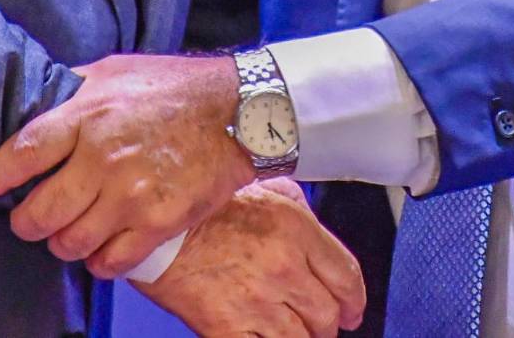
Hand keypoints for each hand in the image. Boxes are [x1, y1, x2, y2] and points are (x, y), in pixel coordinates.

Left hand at [0, 53, 254, 276]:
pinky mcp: (159, 222)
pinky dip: (98, 260)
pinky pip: (110, 261)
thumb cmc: (174, 87)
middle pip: (39, 212)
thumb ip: (74, 89)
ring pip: (69, 243)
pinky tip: (100, 246)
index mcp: (88, 114)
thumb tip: (35, 100)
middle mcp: (104, 157)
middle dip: (24, 222)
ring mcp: (132, 194)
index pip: (23, 153)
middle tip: (26, 218)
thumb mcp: (115, 70)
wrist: (240, 111)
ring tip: (66, 231)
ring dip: (61, 242)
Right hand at [135, 179, 366, 337]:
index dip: (356, 301)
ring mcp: (255, 301)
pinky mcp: (226, 328)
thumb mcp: (265, 190)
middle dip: (328, 324)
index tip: (353, 311)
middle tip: (322, 324)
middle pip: (328, 314)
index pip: (347, 277)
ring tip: (295, 333)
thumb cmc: (206, 208)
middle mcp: (282, 266)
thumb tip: (320, 241)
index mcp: (294, 229)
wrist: (157, 229)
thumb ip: (301, 214)